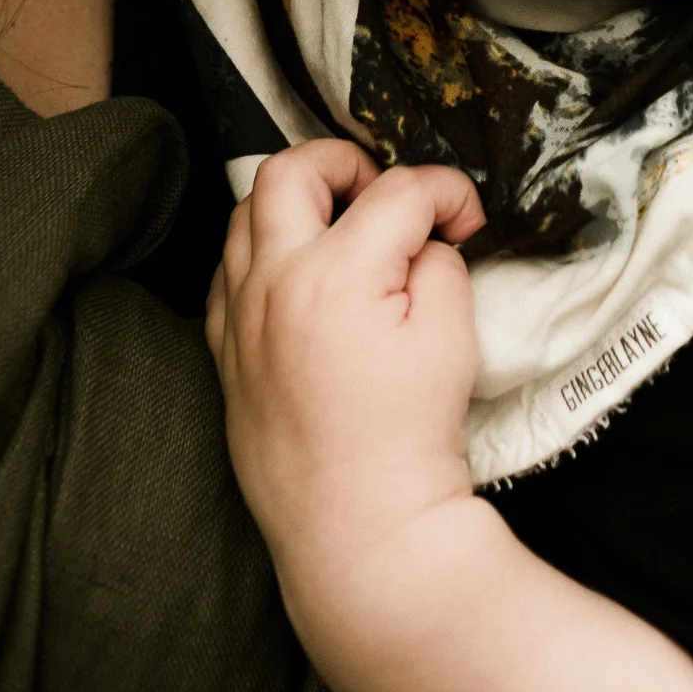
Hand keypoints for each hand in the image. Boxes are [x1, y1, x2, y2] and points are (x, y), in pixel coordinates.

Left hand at [206, 140, 485, 586]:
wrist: (360, 529)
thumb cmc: (409, 437)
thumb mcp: (451, 335)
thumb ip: (437, 263)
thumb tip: (420, 240)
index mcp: (335, 273)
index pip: (397, 190)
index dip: (446, 192)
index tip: (467, 221)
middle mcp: (273, 283)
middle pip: (290, 169)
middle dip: (346, 162)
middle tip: (384, 193)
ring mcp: (239, 318)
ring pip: (245, 214)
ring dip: (298, 204)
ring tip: (343, 229)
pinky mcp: (224, 354)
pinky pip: (227, 273)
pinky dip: (262, 254)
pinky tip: (301, 278)